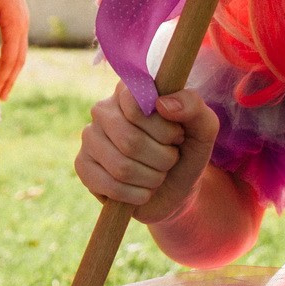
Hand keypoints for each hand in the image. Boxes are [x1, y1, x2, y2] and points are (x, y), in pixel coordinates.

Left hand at [0, 0, 28, 100]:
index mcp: (15, 27)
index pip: (10, 60)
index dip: (3, 78)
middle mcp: (23, 26)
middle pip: (19, 60)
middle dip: (10, 79)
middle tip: (1, 97)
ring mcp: (23, 21)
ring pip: (20, 52)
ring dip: (12, 69)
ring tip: (2, 83)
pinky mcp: (19, 16)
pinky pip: (18, 43)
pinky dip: (12, 56)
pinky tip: (2, 59)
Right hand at [74, 83, 218, 223]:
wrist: (175, 189)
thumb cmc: (187, 151)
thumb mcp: (202, 128)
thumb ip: (193, 106)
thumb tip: (163, 104)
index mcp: (130, 90)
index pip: (138, 105)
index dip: (165, 129)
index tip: (176, 136)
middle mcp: (104, 108)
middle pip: (130, 140)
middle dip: (161, 159)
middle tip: (169, 160)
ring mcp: (89, 136)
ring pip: (121, 166)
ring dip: (151, 179)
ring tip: (157, 175)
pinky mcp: (82, 165)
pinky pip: (109, 185)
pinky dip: (135, 195)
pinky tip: (142, 192)